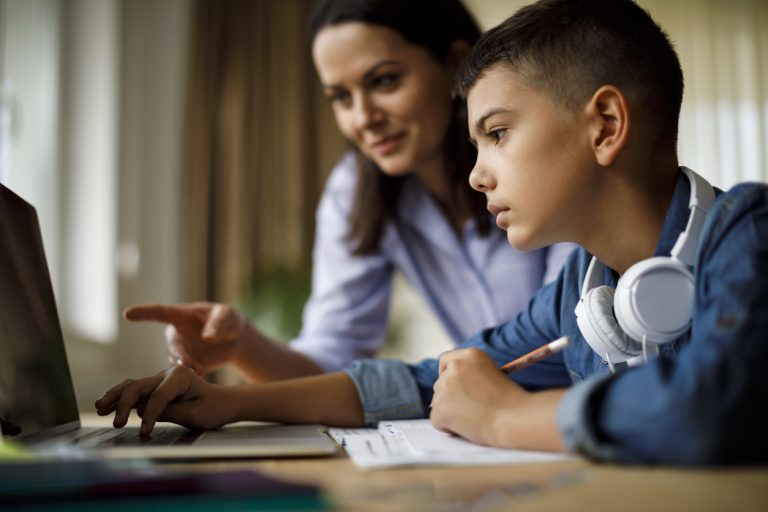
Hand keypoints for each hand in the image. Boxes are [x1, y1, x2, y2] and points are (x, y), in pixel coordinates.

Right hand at [94, 366, 234, 435]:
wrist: (224, 403)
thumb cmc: (214, 408)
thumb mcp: (196, 414)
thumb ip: (170, 411)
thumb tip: (144, 411)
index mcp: (180, 376)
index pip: (158, 396)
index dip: (149, 415)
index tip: (144, 432)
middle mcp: (168, 374)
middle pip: (139, 386)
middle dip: (124, 404)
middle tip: (117, 423)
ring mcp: (161, 380)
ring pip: (132, 386)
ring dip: (115, 397)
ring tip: (99, 407)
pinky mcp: (157, 388)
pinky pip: (135, 391)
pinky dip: (120, 398)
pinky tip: (105, 406)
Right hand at [124, 302, 246, 374]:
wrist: (234, 339)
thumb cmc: (229, 319)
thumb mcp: (228, 315)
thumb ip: (218, 324)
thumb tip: (208, 337)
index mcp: (181, 315)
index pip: (160, 312)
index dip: (144, 313)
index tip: (127, 314)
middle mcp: (176, 334)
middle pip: (172, 345)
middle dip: (179, 355)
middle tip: (188, 364)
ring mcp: (180, 352)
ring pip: (176, 363)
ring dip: (185, 370)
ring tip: (199, 371)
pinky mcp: (187, 367)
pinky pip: (183, 375)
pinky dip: (189, 380)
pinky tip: (197, 383)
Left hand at [430, 348, 527, 445]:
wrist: (514, 419)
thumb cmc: (511, 404)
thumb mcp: (495, 377)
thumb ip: (473, 377)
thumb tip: (456, 392)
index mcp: (471, 355)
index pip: (446, 360)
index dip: (447, 374)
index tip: (453, 387)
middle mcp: (455, 367)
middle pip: (440, 383)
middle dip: (449, 397)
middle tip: (467, 411)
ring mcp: (445, 386)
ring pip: (438, 403)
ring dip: (450, 413)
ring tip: (474, 419)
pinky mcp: (439, 407)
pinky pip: (437, 420)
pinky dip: (448, 427)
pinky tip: (468, 428)